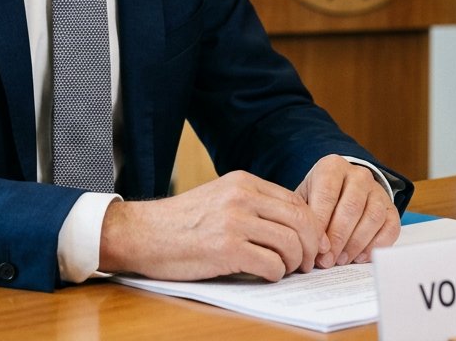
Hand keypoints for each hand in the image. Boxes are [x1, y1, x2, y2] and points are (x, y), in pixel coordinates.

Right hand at [98, 170, 327, 281]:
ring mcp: (234, 221)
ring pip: (291, 244)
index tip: (309, 246)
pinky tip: (263, 275)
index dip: (311, 228)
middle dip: (310, 248)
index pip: (297, 202)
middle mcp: (242, 196)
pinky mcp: (227, 248)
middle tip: (304, 264)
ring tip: (284, 271)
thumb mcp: (221, 198)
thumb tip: (294, 228)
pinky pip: (271, 265)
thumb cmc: (183, 222)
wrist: (144, 232)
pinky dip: (274, 275)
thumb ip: (253, 205)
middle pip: (301, 221)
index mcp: (243, 181)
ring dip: (294, 264)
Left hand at [295, 156, 399, 267]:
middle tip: (328, 259)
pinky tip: (360, 257)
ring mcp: (378, 190)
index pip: (327, 193)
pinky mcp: (391, 208)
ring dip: (355, 244)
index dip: (321, 222)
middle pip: (351, 207)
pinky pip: (390, 229)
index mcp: (333, 166)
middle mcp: (358, 174)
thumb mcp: (306, 196)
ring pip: (372, 218)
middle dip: (338, 238)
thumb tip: (310, 246)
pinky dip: (375, 246)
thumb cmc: (320, 194)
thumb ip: (306, 216)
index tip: (317, 246)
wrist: (343, 186)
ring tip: (341, 260)